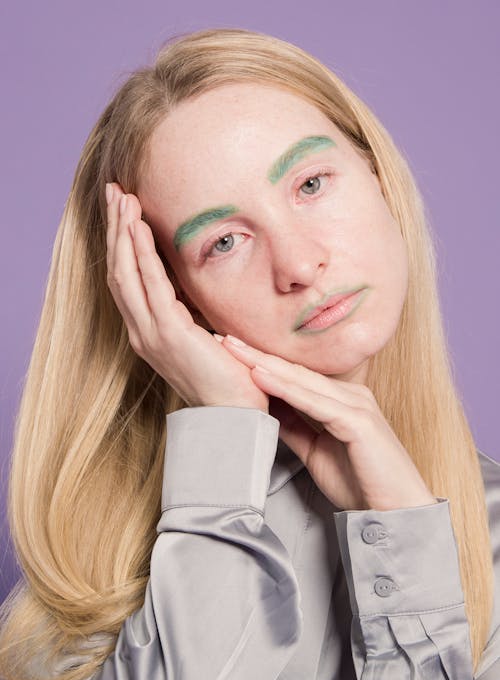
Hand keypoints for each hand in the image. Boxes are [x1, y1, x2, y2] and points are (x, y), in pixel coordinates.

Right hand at [104, 183, 268, 410]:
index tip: (124, 212)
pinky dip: (142, 255)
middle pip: (119, 272)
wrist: (235, 416)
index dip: (122, 245)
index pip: (128, 281)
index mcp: (150, 333)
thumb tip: (197, 288)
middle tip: (115, 192)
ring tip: (122, 199)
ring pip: (126, 275)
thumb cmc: (228, 379)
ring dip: (123, 234)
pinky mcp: (169, 335)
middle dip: (115, 230)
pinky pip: (151, 287)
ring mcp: (151, 335)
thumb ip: (193, 314)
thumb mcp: (206, 338)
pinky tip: (139, 229)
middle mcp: (142, 332)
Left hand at [215, 334, 437, 511]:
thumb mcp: (316, 452)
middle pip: (295, 371)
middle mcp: (351, 395)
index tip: (230, 352)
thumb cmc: (360, 482)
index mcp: (342, 400)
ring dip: (265, 364)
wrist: (394, 512)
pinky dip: (286, 389)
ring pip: (302, 381)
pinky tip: (261, 376)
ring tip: (234, 350)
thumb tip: (267, 413)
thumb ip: (296, 428)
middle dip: (257, 354)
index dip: (261, 363)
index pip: (295, 376)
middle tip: (223, 338)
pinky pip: (315, 402)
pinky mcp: (358, 422)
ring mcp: (356, 406)